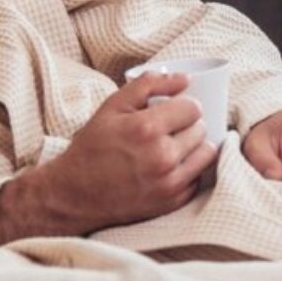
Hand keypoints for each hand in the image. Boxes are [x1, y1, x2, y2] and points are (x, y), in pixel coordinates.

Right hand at [0, 71, 221, 241]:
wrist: (75, 193)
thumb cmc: (93, 146)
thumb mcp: (112, 107)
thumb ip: (148, 85)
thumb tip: (184, 79)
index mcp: (147, 129)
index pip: (193, 108)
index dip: (183, 106)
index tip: (172, 111)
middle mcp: (162, 156)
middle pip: (201, 130)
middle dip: (187, 125)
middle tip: (167, 130)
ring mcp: (169, 182)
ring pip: (206, 153)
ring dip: (194, 147)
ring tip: (173, 146)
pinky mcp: (172, 202)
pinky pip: (198, 178)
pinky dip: (189, 170)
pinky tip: (170, 167)